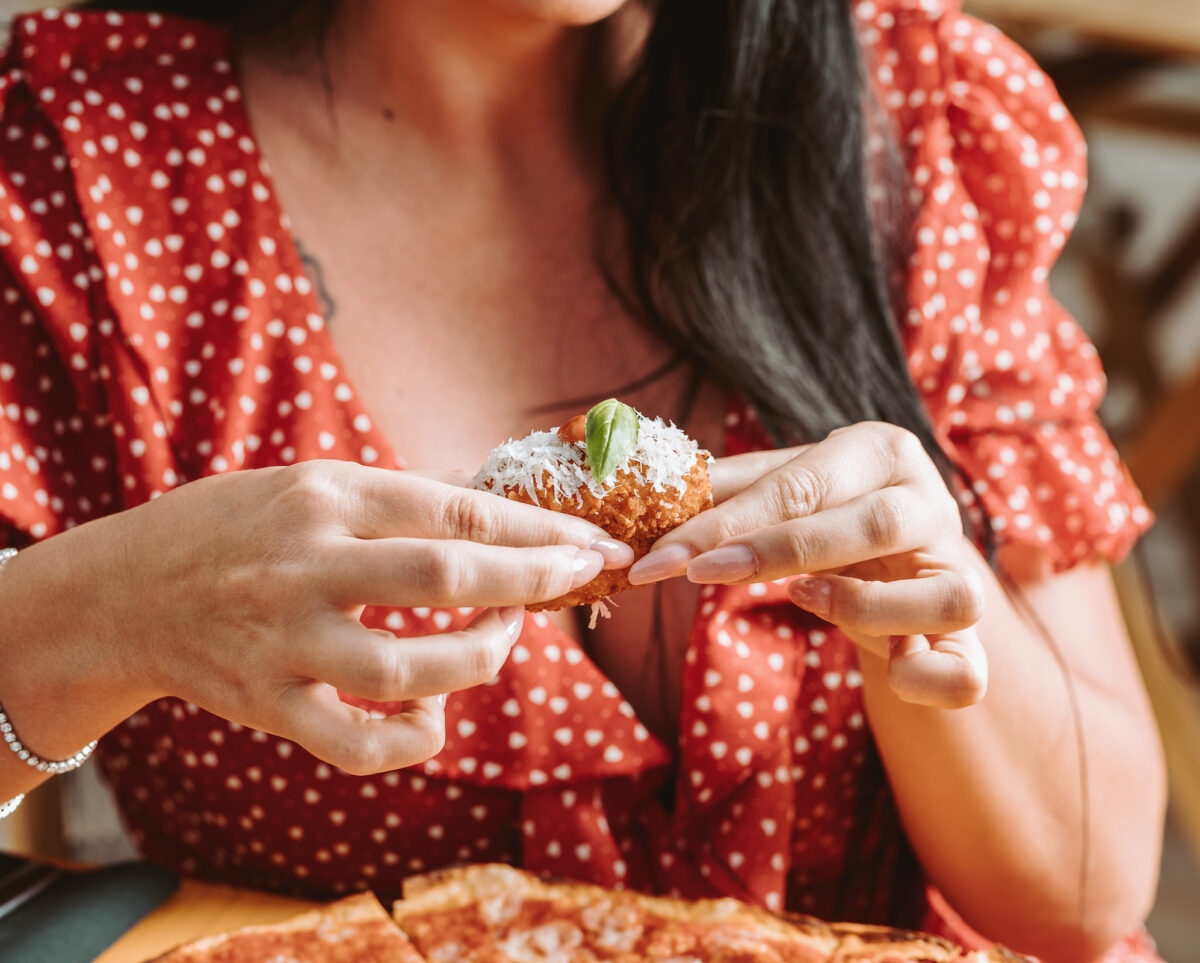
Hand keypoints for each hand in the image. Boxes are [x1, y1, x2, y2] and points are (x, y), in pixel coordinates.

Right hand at [83, 461, 631, 772]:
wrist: (125, 592)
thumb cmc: (235, 527)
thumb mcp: (313, 484)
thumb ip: (403, 497)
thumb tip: (499, 497)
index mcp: (327, 497)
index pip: (454, 510)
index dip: (535, 530)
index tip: (593, 540)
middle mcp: (307, 566)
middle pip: (444, 578)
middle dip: (532, 581)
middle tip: (583, 576)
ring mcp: (285, 642)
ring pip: (408, 671)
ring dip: (480, 659)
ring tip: (503, 638)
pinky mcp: (268, 705)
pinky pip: (356, 744)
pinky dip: (412, 739)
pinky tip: (433, 716)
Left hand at [628, 422, 986, 707]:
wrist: (899, 555)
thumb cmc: (825, 515)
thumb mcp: (779, 492)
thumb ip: (720, 494)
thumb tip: (639, 497)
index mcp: (882, 452)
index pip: (799, 485)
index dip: (724, 523)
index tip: (659, 557)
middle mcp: (932, 504)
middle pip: (872, 526)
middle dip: (773, 553)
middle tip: (695, 576)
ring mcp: (961, 571)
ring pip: (946, 596)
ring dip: (863, 608)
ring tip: (803, 599)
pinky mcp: (972, 636)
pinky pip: (967, 671)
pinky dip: (925, 680)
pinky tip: (884, 667)